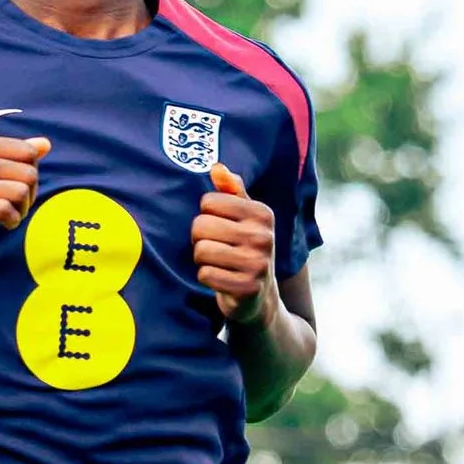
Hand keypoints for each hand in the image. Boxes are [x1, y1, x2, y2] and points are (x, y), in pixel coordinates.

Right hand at [0, 133, 48, 253]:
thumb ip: (10, 155)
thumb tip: (46, 144)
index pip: (28, 152)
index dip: (32, 173)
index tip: (17, 188)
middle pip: (29, 173)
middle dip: (31, 194)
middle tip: (15, 206)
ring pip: (21, 192)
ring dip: (22, 210)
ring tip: (9, 216)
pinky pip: (6, 211)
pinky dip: (11, 221)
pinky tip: (1, 225)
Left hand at [190, 159, 278, 317]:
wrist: (260, 297)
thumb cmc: (245, 248)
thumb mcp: (244, 217)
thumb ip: (230, 190)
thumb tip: (216, 167)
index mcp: (262, 213)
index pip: (208, 202)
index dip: (206, 216)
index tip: (219, 227)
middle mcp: (264, 236)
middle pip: (201, 226)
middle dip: (200, 239)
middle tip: (215, 247)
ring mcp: (258, 263)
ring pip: (201, 251)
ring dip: (202, 260)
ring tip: (218, 263)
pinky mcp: (247, 288)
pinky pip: (205, 275)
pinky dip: (206, 278)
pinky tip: (221, 280)